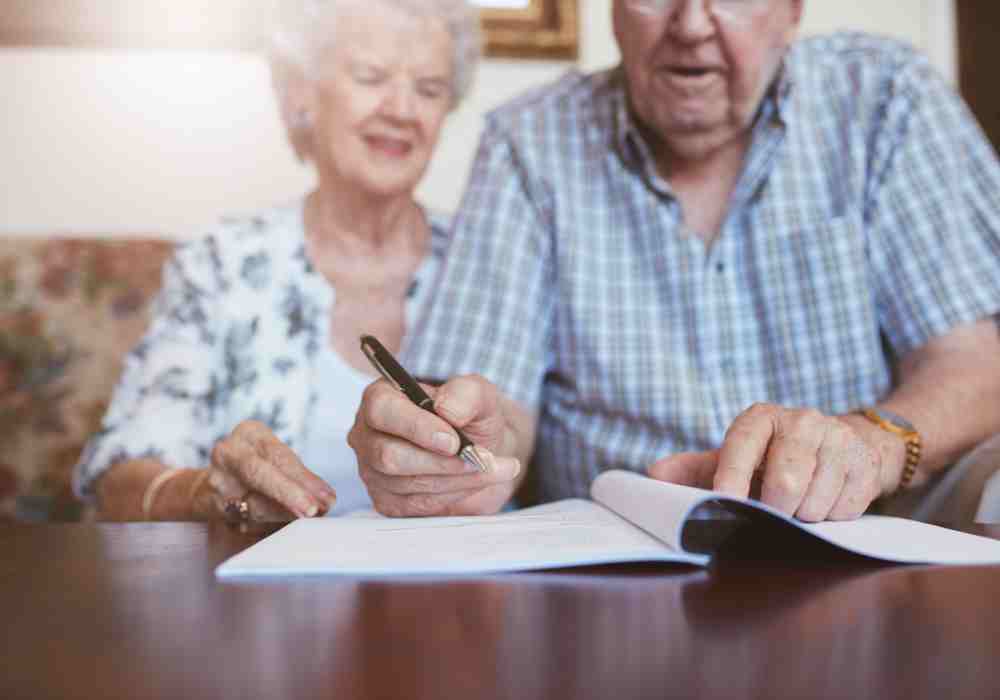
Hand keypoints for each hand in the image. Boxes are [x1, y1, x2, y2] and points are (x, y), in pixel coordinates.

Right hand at [201, 420, 336, 521]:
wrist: (214, 484)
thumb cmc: (259, 467)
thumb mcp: (279, 460)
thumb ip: (301, 477)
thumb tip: (327, 499)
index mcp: (249, 433)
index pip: (278, 454)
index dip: (302, 477)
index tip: (325, 495)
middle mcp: (228, 453)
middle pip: (258, 473)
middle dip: (288, 494)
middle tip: (314, 509)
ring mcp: (217, 481)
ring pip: (253, 504)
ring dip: (284, 514)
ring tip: (307, 517)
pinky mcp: (212, 506)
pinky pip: (245, 521)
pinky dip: (269, 525)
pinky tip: (285, 526)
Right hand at [348, 375, 521, 516]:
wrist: (481, 448)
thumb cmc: (470, 416)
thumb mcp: (477, 394)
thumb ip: (465, 393)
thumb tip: (447, 409)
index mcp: (381, 397)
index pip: (381, 410)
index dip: (416, 427)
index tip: (453, 440)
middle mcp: (369, 435)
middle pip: (390, 455)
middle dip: (442, 461)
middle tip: (480, 458)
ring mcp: (374, 471)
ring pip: (408, 483)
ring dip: (457, 478)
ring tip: (489, 466)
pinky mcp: (388, 501)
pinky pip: (418, 504)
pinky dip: (454, 493)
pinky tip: (474, 480)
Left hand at [648, 404, 883, 521]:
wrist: (843, 443)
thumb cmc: (774, 457)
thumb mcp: (735, 458)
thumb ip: (693, 469)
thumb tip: (652, 477)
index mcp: (760, 418)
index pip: (742, 444)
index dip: (732, 475)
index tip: (724, 500)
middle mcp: (801, 421)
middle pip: (785, 481)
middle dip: (775, 508)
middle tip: (772, 511)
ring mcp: (838, 440)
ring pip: (815, 501)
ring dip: (804, 516)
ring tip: (799, 504)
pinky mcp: (865, 463)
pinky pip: (844, 509)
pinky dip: (831, 517)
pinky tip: (825, 500)